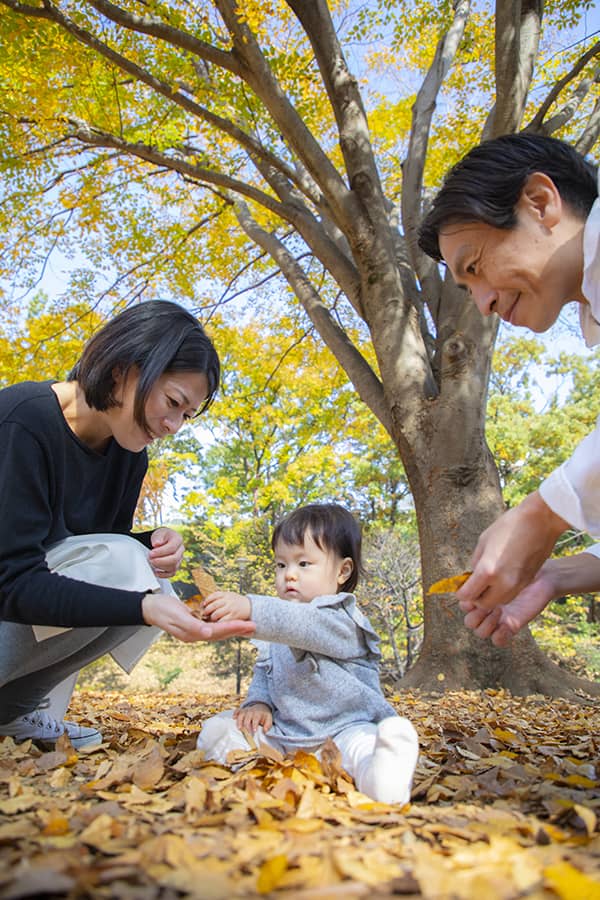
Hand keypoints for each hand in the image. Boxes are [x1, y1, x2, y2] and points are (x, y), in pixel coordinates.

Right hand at [142, 592, 255, 641]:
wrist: (150, 607)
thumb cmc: (162, 610)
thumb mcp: (176, 616)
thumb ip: (192, 625)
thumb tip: (208, 634)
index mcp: (193, 633)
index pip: (218, 631)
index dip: (234, 627)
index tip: (248, 625)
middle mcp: (196, 634)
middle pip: (221, 633)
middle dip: (238, 629)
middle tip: (254, 626)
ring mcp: (195, 629)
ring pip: (218, 630)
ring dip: (233, 627)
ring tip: (246, 625)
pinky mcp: (194, 623)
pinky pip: (213, 625)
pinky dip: (223, 623)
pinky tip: (229, 621)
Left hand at [148, 527, 183, 577]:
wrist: (162, 540)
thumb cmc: (161, 537)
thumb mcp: (159, 533)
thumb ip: (158, 537)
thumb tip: (156, 544)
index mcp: (178, 539)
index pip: (172, 548)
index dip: (161, 552)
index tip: (151, 553)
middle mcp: (181, 550)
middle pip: (174, 559)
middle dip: (160, 561)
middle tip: (150, 559)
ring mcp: (179, 559)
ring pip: (173, 567)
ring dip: (160, 566)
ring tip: (152, 562)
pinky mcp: (175, 566)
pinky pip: (171, 573)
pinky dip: (163, 574)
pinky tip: (156, 571)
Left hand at [203, 590, 250, 621]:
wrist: (250, 606)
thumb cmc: (236, 602)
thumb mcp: (228, 596)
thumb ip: (218, 598)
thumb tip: (204, 603)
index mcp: (226, 594)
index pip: (213, 596)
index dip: (207, 600)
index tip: (203, 605)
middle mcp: (228, 600)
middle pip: (213, 605)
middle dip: (207, 610)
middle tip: (204, 614)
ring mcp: (231, 608)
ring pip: (216, 614)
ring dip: (211, 617)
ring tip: (211, 619)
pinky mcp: (233, 616)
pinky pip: (222, 621)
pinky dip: (218, 623)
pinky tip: (217, 623)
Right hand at [234, 703, 272, 733]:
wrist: (261, 706)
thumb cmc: (264, 715)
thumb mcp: (269, 719)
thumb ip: (268, 725)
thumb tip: (265, 731)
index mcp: (258, 713)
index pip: (256, 718)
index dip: (255, 724)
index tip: (254, 731)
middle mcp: (251, 711)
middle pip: (247, 717)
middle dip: (247, 725)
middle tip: (247, 733)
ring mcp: (246, 710)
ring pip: (241, 714)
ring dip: (239, 721)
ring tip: (239, 728)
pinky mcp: (242, 710)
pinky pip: (238, 710)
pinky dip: (235, 713)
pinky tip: (233, 718)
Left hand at [455, 491, 567, 611]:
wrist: (541, 520)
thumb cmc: (510, 525)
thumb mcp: (484, 541)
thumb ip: (476, 562)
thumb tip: (473, 575)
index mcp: (488, 571)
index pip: (467, 595)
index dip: (461, 592)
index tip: (461, 585)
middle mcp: (503, 582)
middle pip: (483, 604)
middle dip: (476, 597)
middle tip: (473, 585)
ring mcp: (518, 584)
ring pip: (499, 602)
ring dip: (490, 596)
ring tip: (487, 581)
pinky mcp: (527, 581)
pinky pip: (511, 594)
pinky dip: (502, 592)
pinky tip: (500, 577)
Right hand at [460, 551, 599, 645]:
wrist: (543, 576)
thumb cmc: (519, 567)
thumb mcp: (497, 567)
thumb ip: (481, 573)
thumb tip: (469, 577)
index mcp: (481, 595)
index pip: (464, 605)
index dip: (465, 602)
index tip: (475, 594)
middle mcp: (488, 609)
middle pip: (469, 622)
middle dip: (474, 614)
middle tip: (486, 605)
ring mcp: (499, 619)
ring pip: (480, 632)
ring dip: (485, 624)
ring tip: (498, 611)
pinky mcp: (512, 626)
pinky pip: (498, 640)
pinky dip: (498, 635)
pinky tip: (505, 622)